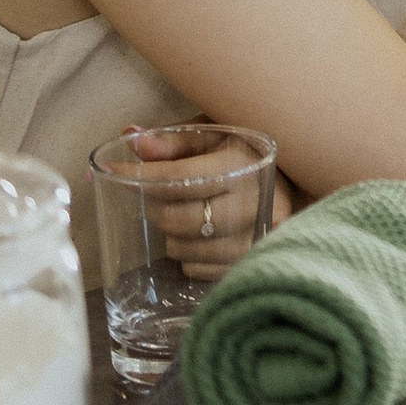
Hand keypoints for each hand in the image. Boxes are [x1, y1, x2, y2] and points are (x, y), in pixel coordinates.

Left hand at [116, 120, 287, 274]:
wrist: (294, 177)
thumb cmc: (243, 153)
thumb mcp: (213, 135)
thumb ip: (173, 140)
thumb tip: (131, 140)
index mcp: (243, 165)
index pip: (180, 179)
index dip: (140, 177)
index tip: (111, 171)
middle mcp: (255, 203)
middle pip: (181, 220)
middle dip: (155, 208)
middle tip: (150, 196)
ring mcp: (257, 238)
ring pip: (186, 249)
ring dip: (172, 234)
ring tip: (182, 213)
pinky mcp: (253, 262)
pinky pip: (199, 269)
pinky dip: (189, 254)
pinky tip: (198, 235)